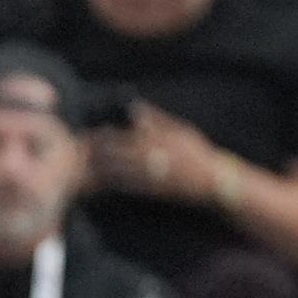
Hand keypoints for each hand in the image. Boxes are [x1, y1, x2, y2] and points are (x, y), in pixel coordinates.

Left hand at [88, 103, 232, 204]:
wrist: (212, 180)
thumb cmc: (196, 152)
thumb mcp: (180, 129)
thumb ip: (156, 119)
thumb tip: (134, 107)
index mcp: (157, 139)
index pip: (125, 133)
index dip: (107, 133)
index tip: (95, 131)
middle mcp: (152, 156)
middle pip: (118, 152)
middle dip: (101, 150)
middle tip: (86, 147)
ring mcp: (151, 174)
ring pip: (119, 169)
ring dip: (104, 166)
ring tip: (93, 162)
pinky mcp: (152, 190)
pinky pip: (128, 185)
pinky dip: (116, 181)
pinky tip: (107, 179)